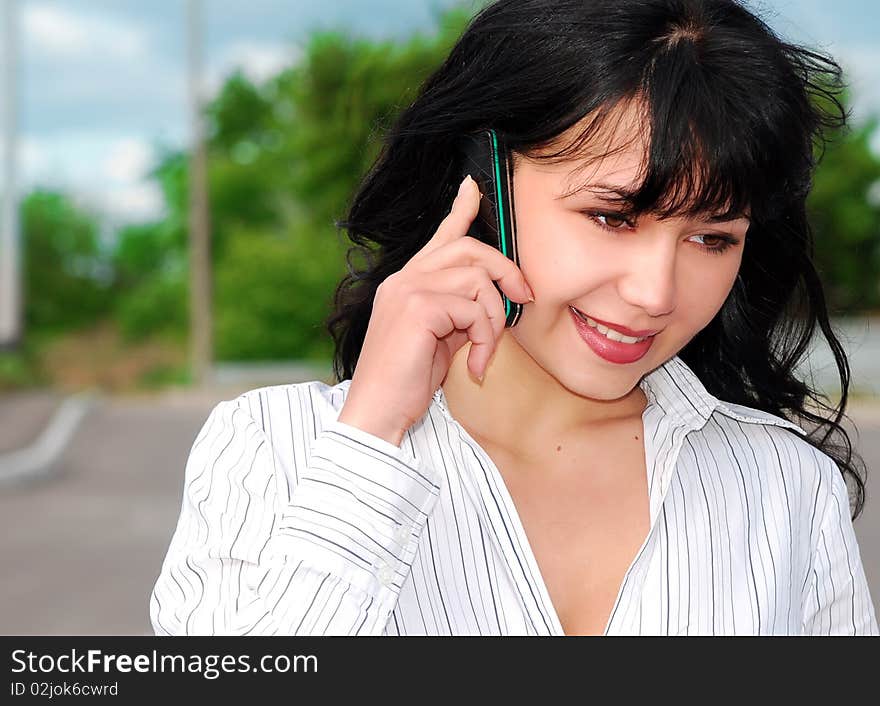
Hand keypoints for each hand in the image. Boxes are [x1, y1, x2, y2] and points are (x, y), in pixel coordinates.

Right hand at [336, 174, 534, 446]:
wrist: (378, 414)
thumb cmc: (406, 383)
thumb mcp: (438, 340)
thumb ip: (457, 312)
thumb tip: (492, 300)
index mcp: (405, 283)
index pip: (439, 237)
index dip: (461, 210)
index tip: (474, 187)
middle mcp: (403, 279)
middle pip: (469, 249)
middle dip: (505, 271)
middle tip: (523, 299)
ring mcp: (407, 290)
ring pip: (478, 281)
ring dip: (494, 321)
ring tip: (484, 353)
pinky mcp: (418, 308)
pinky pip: (475, 310)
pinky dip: (485, 340)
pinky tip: (475, 366)